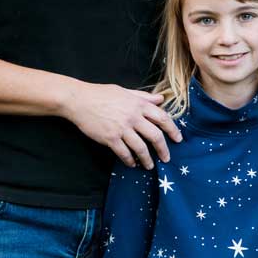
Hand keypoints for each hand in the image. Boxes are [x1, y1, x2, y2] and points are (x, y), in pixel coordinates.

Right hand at [64, 82, 180, 167]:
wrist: (79, 100)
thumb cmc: (101, 94)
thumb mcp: (125, 91)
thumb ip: (144, 97)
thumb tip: (161, 99)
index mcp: (138, 104)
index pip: (162, 118)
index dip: (173, 129)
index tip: (178, 139)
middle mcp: (133, 117)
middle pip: (155, 136)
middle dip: (163, 149)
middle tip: (167, 158)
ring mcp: (121, 128)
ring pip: (141, 147)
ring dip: (147, 159)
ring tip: (150, 166)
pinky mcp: (110, 138)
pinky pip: (124, 153)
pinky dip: (130, 160)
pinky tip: (132, 163)